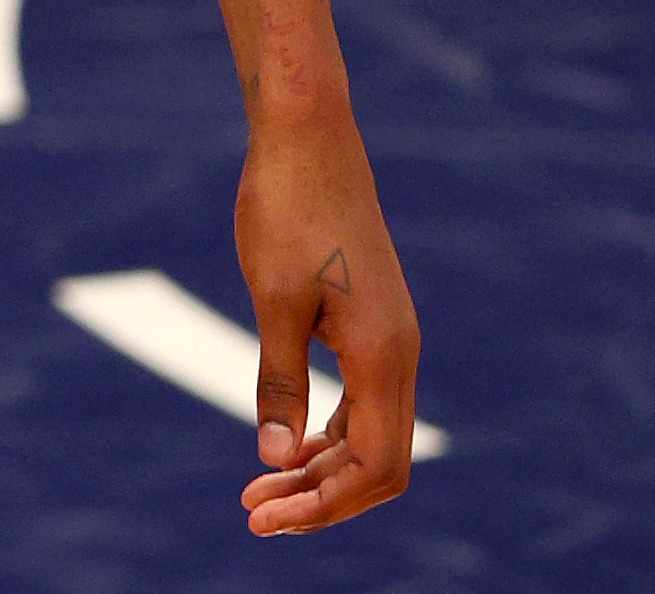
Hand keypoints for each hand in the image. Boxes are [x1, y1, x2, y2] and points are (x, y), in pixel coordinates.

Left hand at [233, 104, 419, 535]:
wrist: (307, 137)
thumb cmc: (286, 209)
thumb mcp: (273, 298)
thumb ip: (278, 381)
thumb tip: (275, 460)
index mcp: (384, 354)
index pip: (375, 466)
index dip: (324, 504)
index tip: (263, 516)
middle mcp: (400, 353)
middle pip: (380, 462)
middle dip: (321, 497)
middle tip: (253, 511)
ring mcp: (391, 337)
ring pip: (373, 433)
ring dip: (322, 468)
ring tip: (261, 485)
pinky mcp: (373, 321)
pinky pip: (364, 400)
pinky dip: (330, 432)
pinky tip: (288, 440)